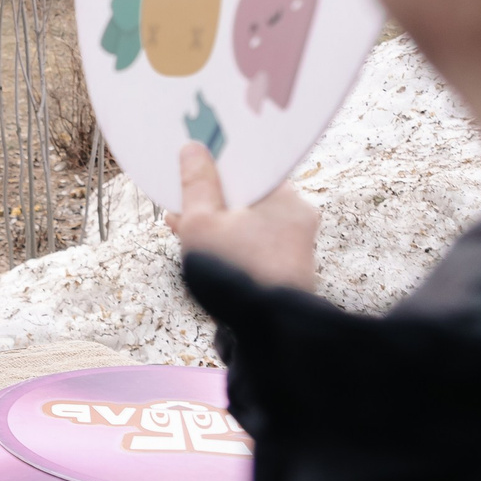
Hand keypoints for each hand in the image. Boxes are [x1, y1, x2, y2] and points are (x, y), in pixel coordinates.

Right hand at [165, 142, 318, 290]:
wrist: (269, 329)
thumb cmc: (234, 271)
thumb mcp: (201, 222)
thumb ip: (196, 184)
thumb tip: (194, 150)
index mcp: (283, 194)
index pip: (248, 167)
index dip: (216, 169)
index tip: (194, 172)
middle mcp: (299, 215)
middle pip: (247, 196)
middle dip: (213, 203)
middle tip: (181, 212)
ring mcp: (298, 244)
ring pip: (252, 223)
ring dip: (222, 227)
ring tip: (189, 238)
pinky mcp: (293, 269)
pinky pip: (260, 246)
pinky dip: (237, 246)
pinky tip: (211, 257)